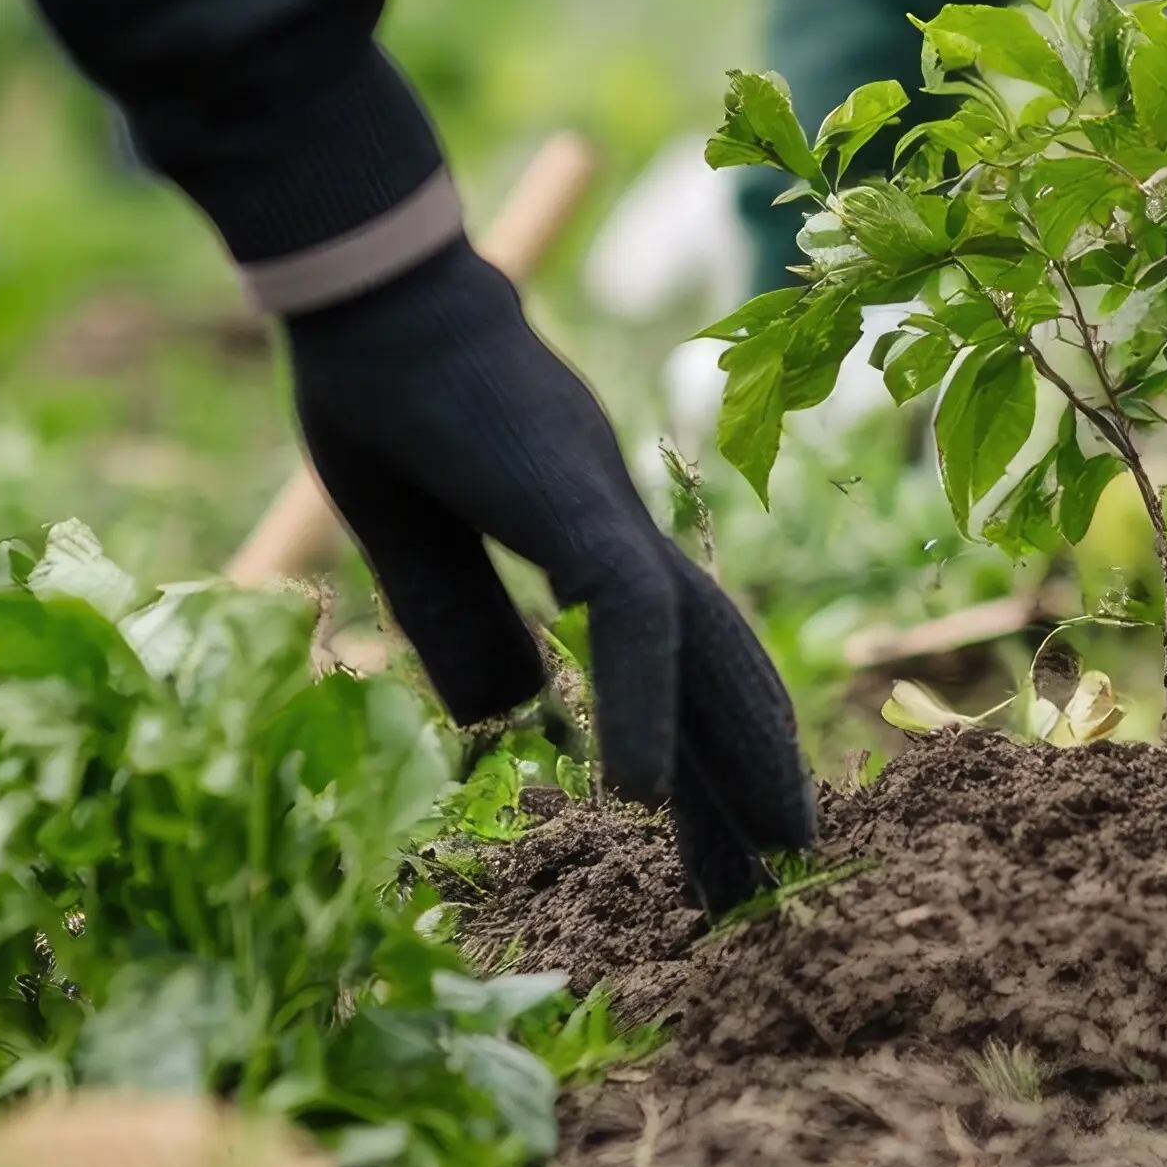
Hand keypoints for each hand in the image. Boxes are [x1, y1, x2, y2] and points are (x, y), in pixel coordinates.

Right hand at [286, 239, 813, 911]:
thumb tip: (516, 718)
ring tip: (783, 854)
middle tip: (792, 873)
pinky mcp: (578, 505)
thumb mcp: (414, 543)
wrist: (374, 292)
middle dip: (747, 773)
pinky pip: (629, 622)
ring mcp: (608, 511)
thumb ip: (462, 622)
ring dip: (740, 755)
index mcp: (586, 536)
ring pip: (704, 651)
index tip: (719, 832)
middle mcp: (621, 527)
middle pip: (711, 668)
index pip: (667, 660)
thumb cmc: (383, 395)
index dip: (694, 745)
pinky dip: (644, 705)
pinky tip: (640, 796)